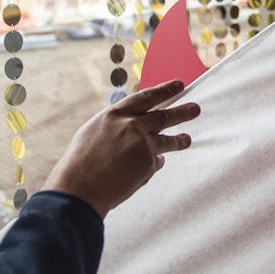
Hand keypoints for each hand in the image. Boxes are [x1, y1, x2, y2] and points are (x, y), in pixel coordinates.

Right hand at [41, 79, 198, 217]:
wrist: (79, 189)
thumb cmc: (80, 164)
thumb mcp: (93, 133)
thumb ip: (115, 127)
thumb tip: (133, 127)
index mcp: (114, 115)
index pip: (145, 97)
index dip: (163, 90)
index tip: (179, 84)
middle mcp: (131, 125)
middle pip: (163, 116)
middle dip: (182, 112)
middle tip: (195, 109)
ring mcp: (141, 144)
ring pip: (166, 140)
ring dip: (179, 140)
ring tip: (187, 139)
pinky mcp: (147, 163)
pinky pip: (155, 162)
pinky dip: (151, 165)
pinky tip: (142, 171)